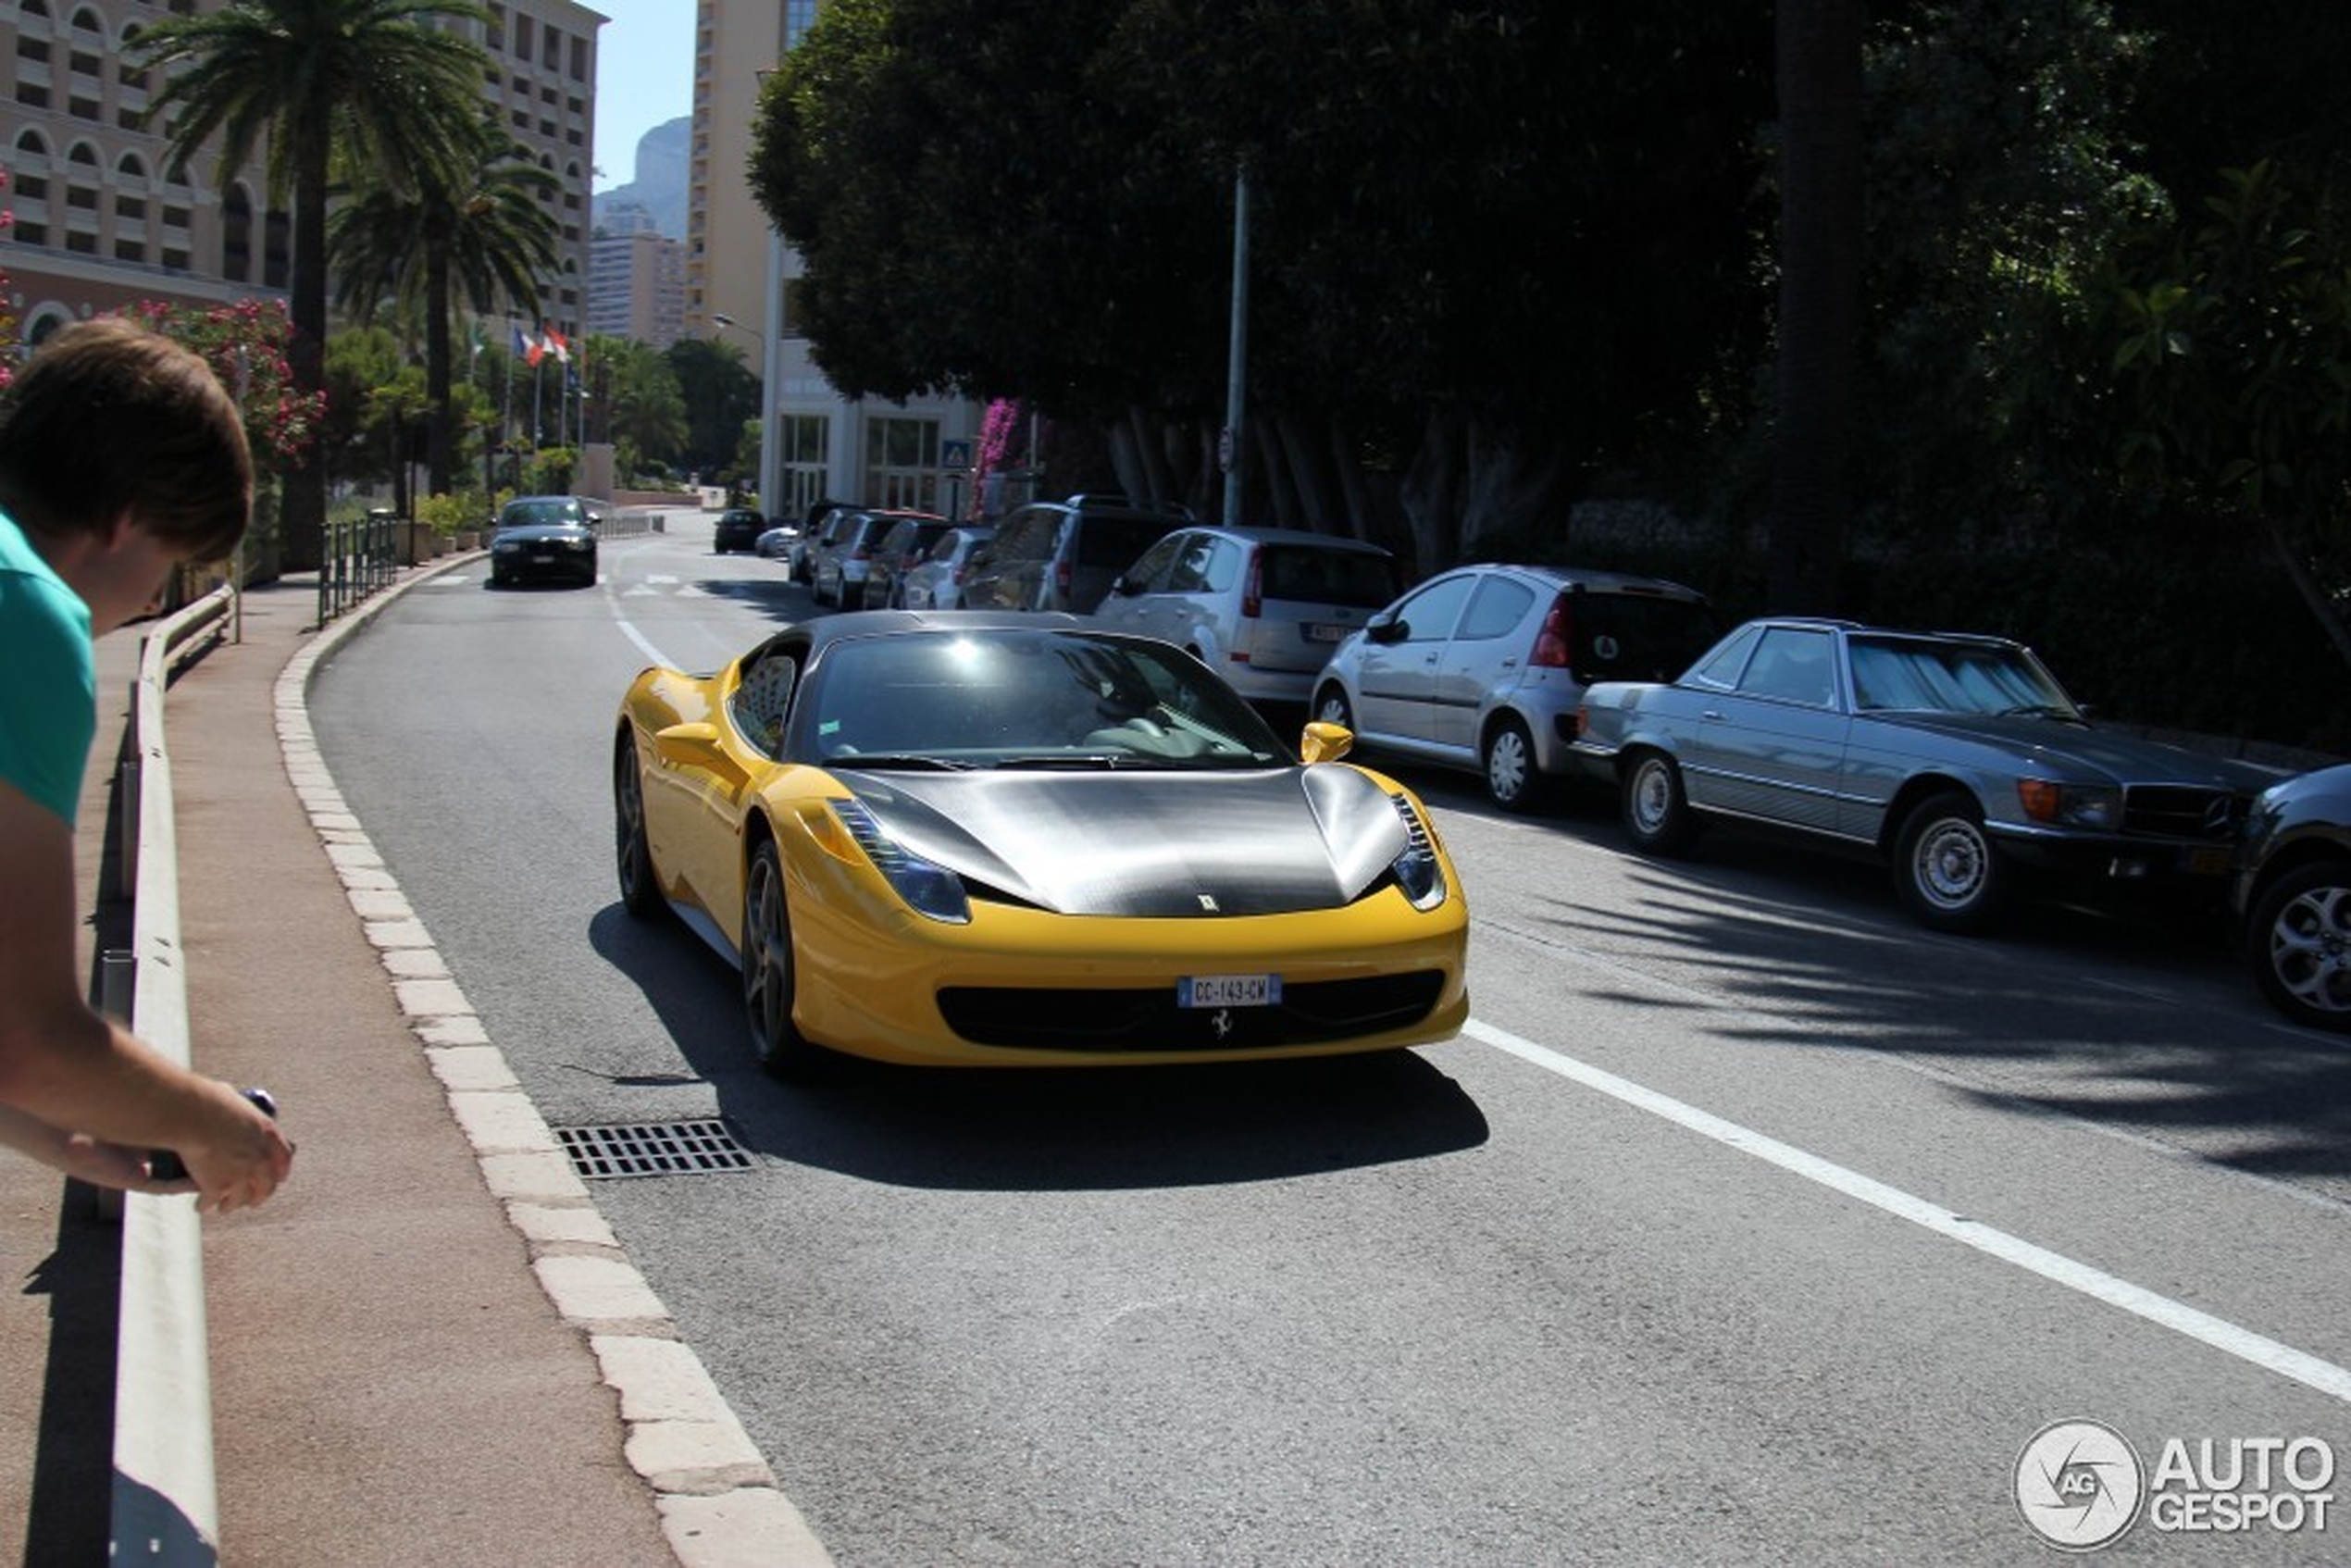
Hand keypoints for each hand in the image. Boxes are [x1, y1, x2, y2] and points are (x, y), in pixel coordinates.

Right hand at [173, 1083, 295, 1212]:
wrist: (194, 1116)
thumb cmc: (209, 1102)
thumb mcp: (236, 1101)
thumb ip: (238, 1113)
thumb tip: (226, 1103)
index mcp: (268, 1135)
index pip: (284, 1160)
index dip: (280, 1172)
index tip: (278, 1179)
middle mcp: (260, 1159)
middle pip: (267, 1186)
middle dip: (259, 1196)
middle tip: (252, 1200)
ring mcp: (241, 1176)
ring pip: (241, 1200)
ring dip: (232, 1204)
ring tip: (225, 1206)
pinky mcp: (218, 1187)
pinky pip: (212, 1202)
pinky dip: (205, 1205)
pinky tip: (201, 1206)